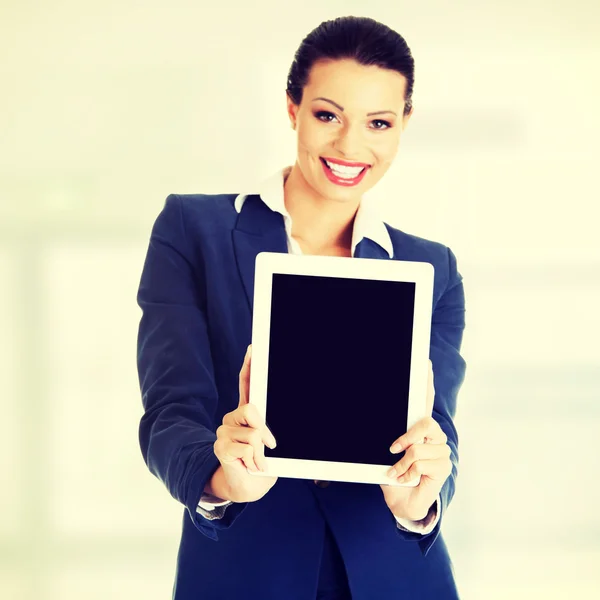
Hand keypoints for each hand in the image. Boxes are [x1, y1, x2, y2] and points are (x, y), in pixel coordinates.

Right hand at [211, 345, 278, 502]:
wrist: (247, 487)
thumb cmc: (260, 463)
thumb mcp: (268, 444)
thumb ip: (264, 431)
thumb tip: (263, 434)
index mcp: (247, 414)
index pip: (246, 385)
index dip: (249, 366)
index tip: (253, 348)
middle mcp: (233, 418)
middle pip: (252, 409)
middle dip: (264, 430)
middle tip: (269, 446)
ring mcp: (224, 431)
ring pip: (253, 432)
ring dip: (260, 452)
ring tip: (256, 460)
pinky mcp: (220, 446)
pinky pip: (246, 447)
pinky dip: (254, 460)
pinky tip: (248, 465)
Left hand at [380, 360, 451, 520]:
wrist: (401, 501)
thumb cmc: (393, 473)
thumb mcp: (387, 452)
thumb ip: (390, 438)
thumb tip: (374, 426)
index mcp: (418, 428)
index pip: (425, 401)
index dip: (426, 382)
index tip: (425, 363)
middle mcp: (433, 435)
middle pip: (425, 422)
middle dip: (406, 437)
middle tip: (392, 449)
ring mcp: (441, 450)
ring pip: (418, 447)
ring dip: (402, 463)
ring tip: (398, 471)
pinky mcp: (443, 466)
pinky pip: (421, 462)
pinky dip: (407, 472)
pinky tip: (407, 479)